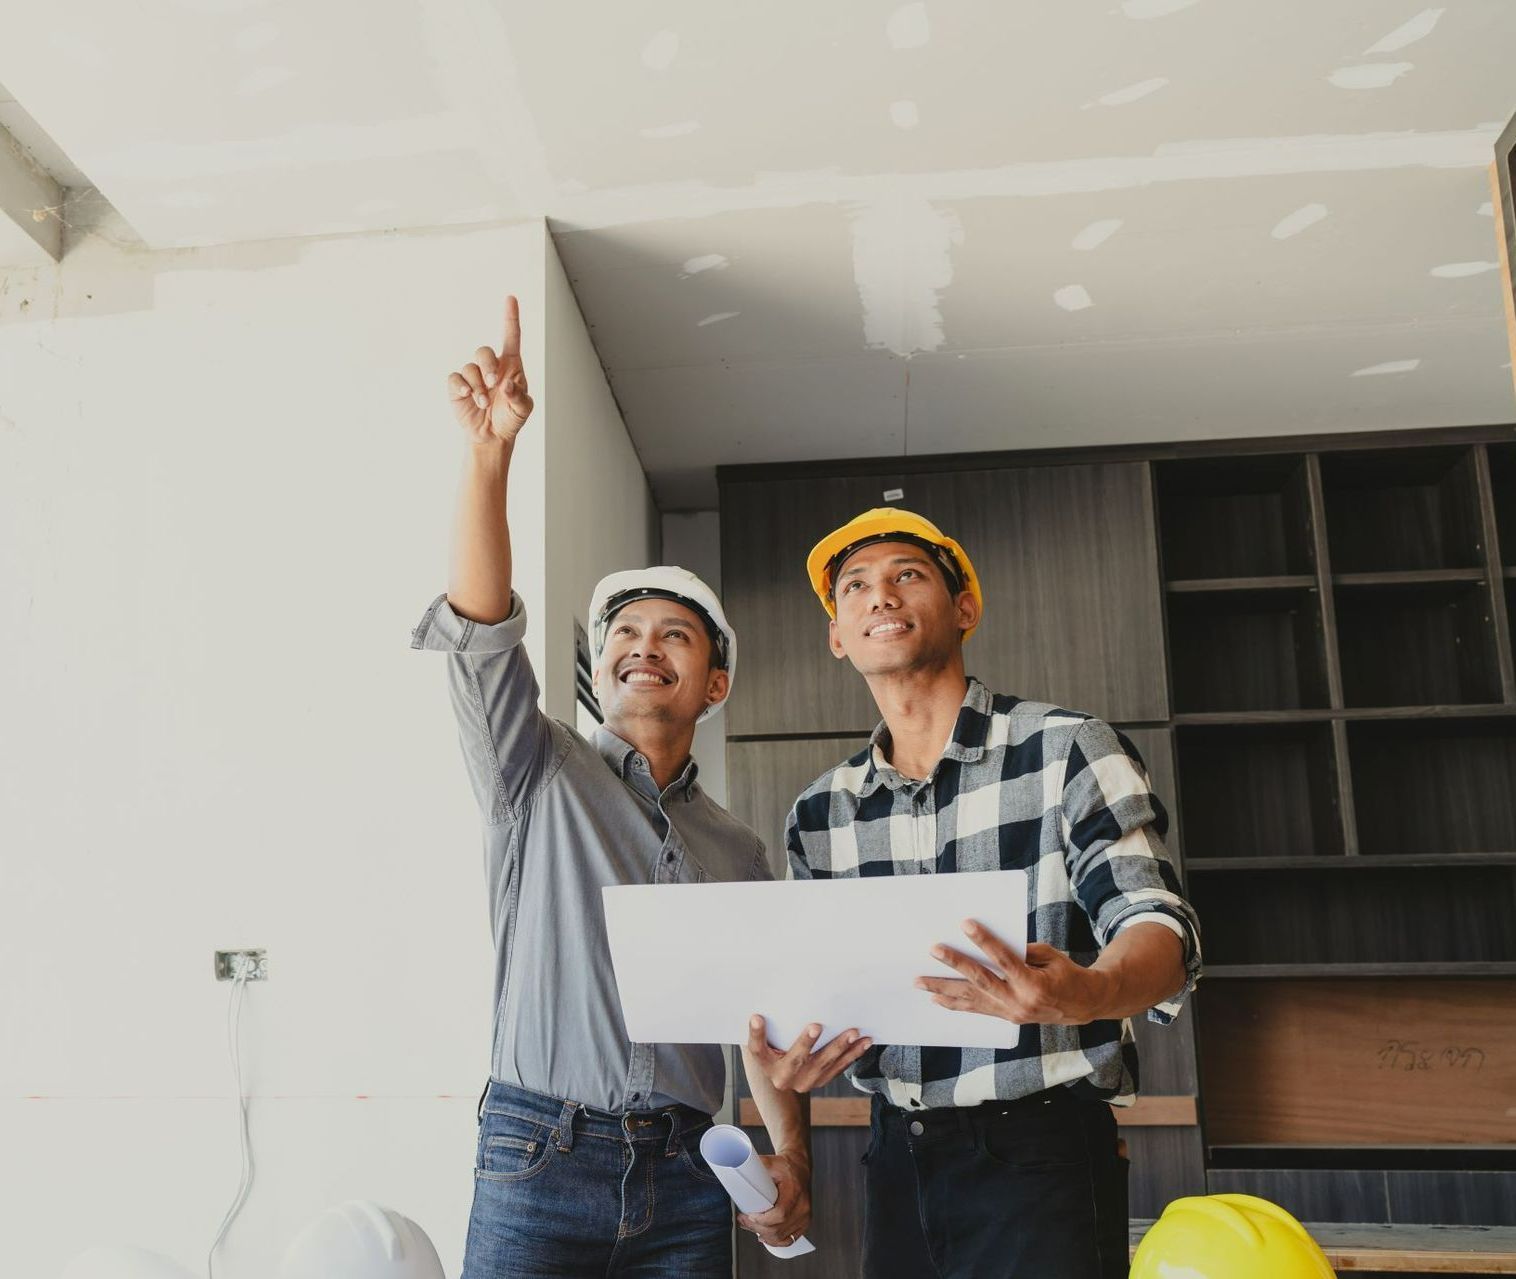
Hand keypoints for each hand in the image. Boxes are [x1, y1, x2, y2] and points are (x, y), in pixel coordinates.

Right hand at [447, 294, 534, 444]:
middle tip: (493, 384)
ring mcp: (473, 376)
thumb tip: (507, 385)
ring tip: (484, 403)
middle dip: (488, 366)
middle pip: (484, 351)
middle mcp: (490, 367)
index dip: (510, 318)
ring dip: (478, 386)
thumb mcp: (523, 409)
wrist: (492, 436)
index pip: (511, 338)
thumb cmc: (510, 418)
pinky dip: (461, 386)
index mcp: (510, 367)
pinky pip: (456, 378)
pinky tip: (467, 395)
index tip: (510, 298)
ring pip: (470, 367)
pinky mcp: (458, 386)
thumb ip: (519, 396)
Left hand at [736, 1151, 810, 1249]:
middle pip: (779, 1228)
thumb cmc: (784, 1165)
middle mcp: (802, 1206)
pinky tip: (765, 1237)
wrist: (799, 1167)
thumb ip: (754, 1166)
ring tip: (750, 1227)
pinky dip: (776, 1241)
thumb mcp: (769, 1162)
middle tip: (743, 1221)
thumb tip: (734, 1166)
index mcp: (795, 1191)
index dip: (763, 1220)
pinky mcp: (804, 1222)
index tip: (750, 1216)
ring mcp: (804, 1216)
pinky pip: (790, 1239)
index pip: (780, 1214)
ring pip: (782, 1237)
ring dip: (764, 1236)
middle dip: (757, 1228)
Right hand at [746, 1015, 872, 1092]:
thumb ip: (765, 1024)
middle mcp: (783, 1077)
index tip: (756, 1017)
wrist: (784, 1073)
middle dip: (806, 1043)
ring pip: (823, 1065)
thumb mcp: (766, 1038)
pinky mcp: (821, 1081)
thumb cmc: (774, 1045)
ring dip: (840, 1048)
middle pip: (795, 1059)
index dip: (756, 1034)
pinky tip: (864, 1042)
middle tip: (816, 1025)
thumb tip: (766, 997)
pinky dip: (852, 1054)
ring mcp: (804, 1082)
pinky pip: (838, 1067)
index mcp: (765, 1063)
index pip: (756, 1049)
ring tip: (853, 1032)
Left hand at [915, 919, 1110, 1024]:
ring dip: (943, 989)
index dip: (984, 942)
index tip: (966, 925)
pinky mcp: (1006, 1018)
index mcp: (1034, 985)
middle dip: (954, 964)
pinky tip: (937, 999)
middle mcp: (1019, 1003)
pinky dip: (955, 1004)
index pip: (1003, 960)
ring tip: (920, 981)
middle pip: (980, 981)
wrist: (1082, 1005)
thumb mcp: (1050, 956)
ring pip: (971, 999)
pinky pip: (976, 1010)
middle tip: (933, 950)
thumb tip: (990, 945)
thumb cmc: (1067, 974)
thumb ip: (1021, 951)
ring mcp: (1010, 1013)